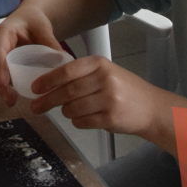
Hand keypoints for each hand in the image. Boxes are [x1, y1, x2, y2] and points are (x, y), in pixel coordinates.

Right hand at [0, 8, 62, 106]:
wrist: (27, 17)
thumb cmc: (33, 20)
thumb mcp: (43, 27)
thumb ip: (50, 42)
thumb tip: (62, 61)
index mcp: (3, 33)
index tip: (3, 84)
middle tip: (10, 100)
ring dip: (1, 87)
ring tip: (11, 101)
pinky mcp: (1, 62)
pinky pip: (0, 74)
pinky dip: (5, 85)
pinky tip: (13, 97)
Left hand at [28, 55, 169, 137]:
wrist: (152, 108)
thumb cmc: (126, 90)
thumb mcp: (106, 72)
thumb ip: (82, 74)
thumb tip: (49, 82)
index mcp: (100, 64)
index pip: (67, 70)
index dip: (47, 80)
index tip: (35, 87)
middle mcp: (105, 79)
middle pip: (67, 91)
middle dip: (48, 100)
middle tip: (36, 106)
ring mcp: (109, 99)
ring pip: (72, 108)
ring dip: (65, 112)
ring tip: (69, 111)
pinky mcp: (111, 118)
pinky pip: (82, 122)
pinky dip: (78, 122)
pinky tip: (83, 118)